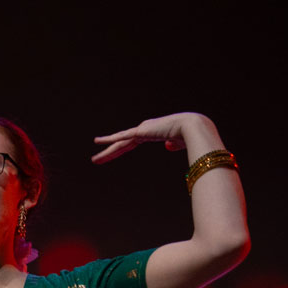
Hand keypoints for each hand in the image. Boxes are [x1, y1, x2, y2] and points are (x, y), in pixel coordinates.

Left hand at [92, 113, 206, 163]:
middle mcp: (144, 129)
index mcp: (152, 132)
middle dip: (109, 153)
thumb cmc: (190, 135)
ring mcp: (142, 129)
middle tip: (97, 160)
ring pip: (119, 143)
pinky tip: (97, 141)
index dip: (120, 150)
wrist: (193, 126)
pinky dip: (109, 139)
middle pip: (121, 144)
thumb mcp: (180, 143)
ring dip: (106, 152)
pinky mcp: (141, 131)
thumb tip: (168, 146)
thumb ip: (173, 144)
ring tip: (94, 160)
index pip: (131, 143)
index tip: (111, 155)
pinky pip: (122, 137)